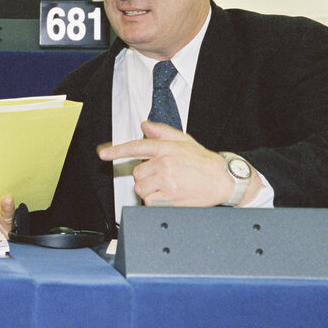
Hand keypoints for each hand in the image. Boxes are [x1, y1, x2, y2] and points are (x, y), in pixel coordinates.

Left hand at [97, 121, 230, 206]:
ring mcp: (167, 181)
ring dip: (149, 189)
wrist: (224, 179)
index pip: (135, 146)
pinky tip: (169, 196)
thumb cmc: (204, 161)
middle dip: (145, 176)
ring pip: (141, 188)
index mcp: (165, 147)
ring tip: (166, 186)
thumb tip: (144, 126)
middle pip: (137, 172)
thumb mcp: (184, 140)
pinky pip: (150, 201)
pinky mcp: (170, 198)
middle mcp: (164, 163)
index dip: (116, 150)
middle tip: (162, 176)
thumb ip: (162, 132)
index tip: (103, 154)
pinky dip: (155, 201)